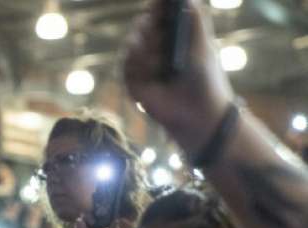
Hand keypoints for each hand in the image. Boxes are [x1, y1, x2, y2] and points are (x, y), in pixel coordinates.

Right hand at [124, 0, 234, 154]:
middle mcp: (156, 46)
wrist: (196, 113)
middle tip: (164, 41)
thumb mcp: (203, 45)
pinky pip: (125, 63)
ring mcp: (142, 63)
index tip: (158, 4)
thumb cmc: (205, 80)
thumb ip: (195, 19)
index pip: (159, 12)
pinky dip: (138, 66)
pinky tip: (151, 74)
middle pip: (142, 23)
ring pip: (132, 42)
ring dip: (147, 50)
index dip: (157, 7)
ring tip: (161, 66)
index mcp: (174, 35)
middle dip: (152, 30)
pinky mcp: (132, 80)